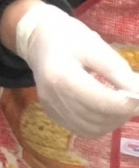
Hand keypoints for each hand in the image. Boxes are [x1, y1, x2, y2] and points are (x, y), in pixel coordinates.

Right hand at [9, 0, 138, 137]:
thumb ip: (118, 72)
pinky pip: (83, 130)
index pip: (99, 101)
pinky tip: (103, 108)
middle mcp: (52, 95)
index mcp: (60, 74)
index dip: (126, 104)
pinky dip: (100, 124)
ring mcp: (50, 107)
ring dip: (112, 121)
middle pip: (96, 118)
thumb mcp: (95, 46)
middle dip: (121, 112)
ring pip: (92, 129)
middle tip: (133, 99)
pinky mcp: (52, 114)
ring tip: (119, 103)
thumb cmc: (69, 38)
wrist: (38, 39)